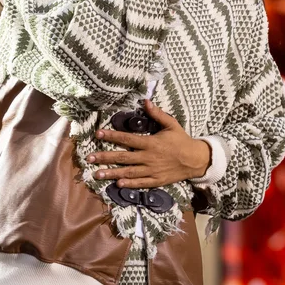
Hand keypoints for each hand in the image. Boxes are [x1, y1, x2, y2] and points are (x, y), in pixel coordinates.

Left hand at [86, 99, 211, 188]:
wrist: (195, 160)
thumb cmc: (182, 140)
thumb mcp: (171, 124)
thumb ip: (157, 114)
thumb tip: (145, 101)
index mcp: (151, 143)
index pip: (127, 139)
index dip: (112, 136)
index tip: (98, 134)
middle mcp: (148, 158)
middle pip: (123, 157)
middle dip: (105, 157)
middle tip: (89, 158)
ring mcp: (151, 171)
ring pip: (128, 172)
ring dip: (112, 173)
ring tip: (97, 174)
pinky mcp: (156, 181)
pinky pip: (140, 183)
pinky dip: (129, 184)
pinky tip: (117, 184)